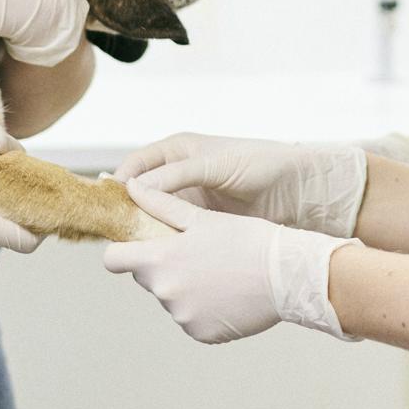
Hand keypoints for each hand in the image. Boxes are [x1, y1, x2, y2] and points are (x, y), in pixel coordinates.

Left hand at [103, 183, 354, 342]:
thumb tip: (132, 188)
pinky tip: (227, 293)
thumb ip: (161, 205)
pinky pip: (190, 318)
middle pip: (146, 277)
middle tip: (196, 252)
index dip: (122, 250)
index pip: (114, 259)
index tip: (138, 244)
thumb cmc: (248, 240)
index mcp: (160, 260)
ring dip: (185, 286)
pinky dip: (202, 307)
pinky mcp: (200, 333)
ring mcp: (182, 317)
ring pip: (170, 297)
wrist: (288, 276)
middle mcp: (166, 293)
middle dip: (162, 264)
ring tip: (219, 271)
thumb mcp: (202, 218)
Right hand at [118, 133, 366, 235]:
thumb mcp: (216, 165)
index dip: (119, 184)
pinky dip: (165, 244)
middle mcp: (179, 175)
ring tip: (134, 248)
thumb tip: (134, 188)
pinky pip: (175, 235)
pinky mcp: (202, 225)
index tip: (107, 205)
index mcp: (178, 151)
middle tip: (115, 232)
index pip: (136, 167)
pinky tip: (159, 257)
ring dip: (145, 232)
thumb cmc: (263, 164)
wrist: (301, 190)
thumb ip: (177, 175)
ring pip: (155, 219)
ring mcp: (190, 202)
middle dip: (127, 212)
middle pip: (140, 196)